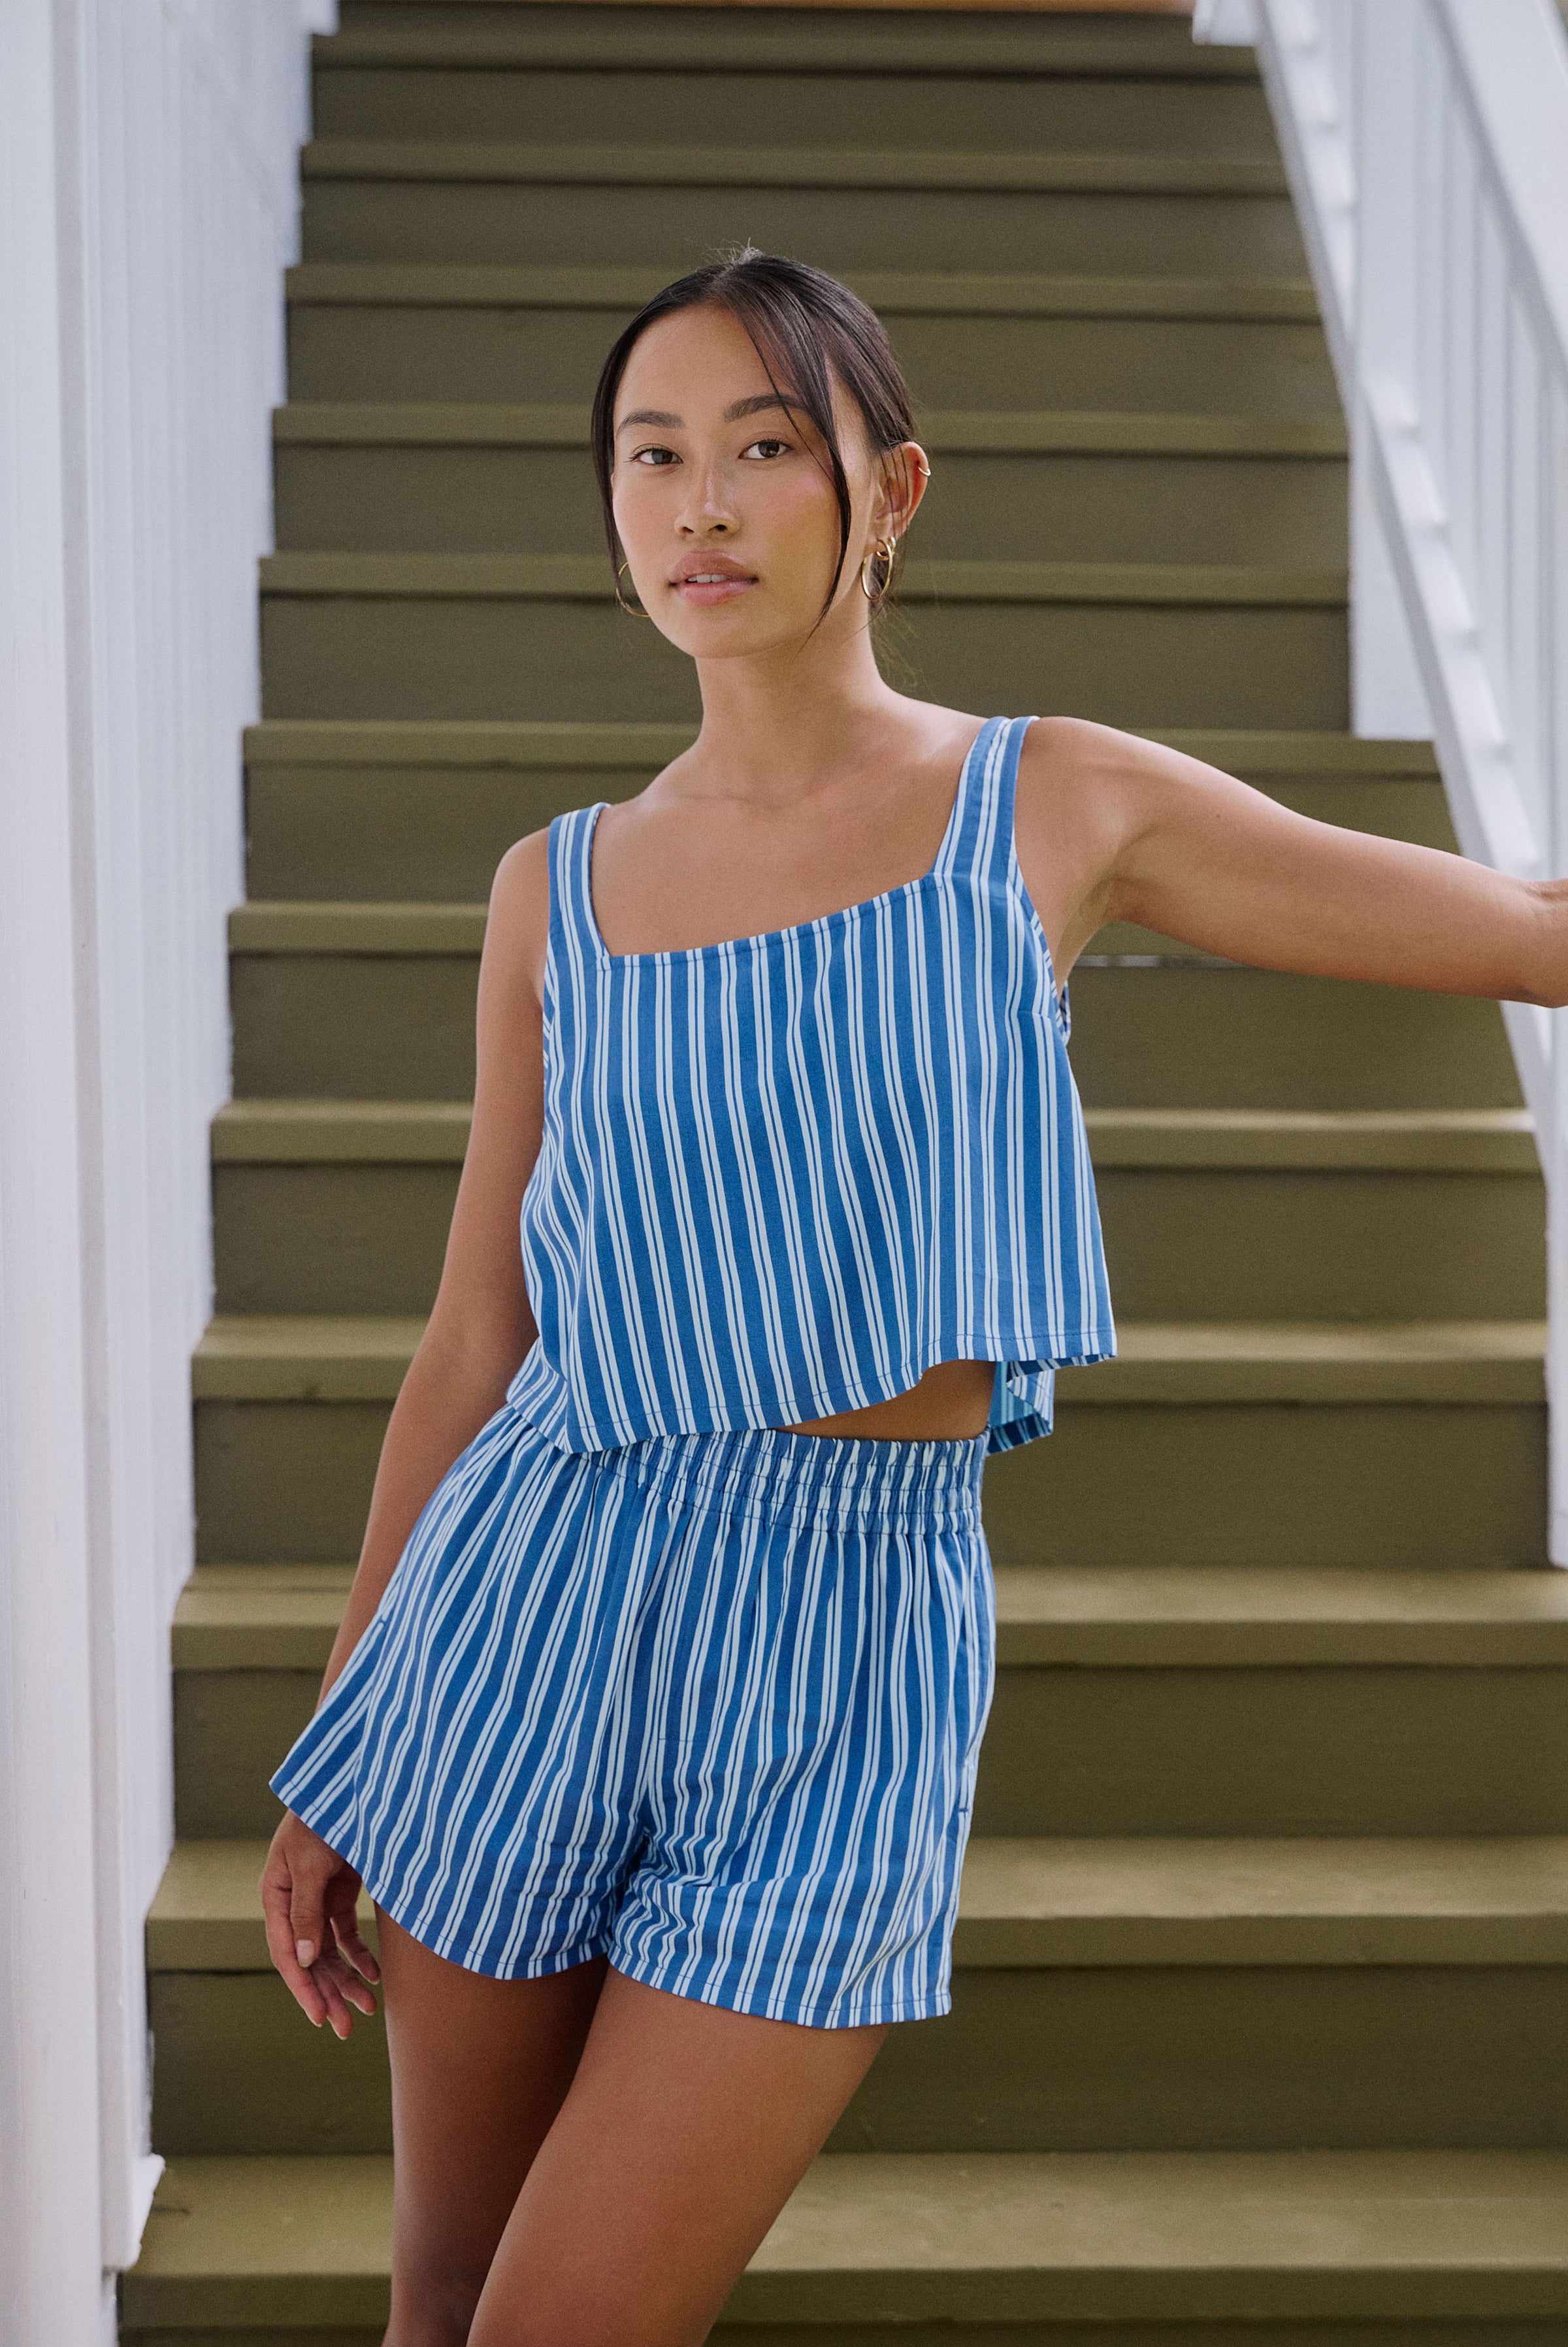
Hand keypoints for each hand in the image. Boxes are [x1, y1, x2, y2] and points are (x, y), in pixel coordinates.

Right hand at [260, 1811, 380, 2037]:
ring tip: (369, 2008)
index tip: (319, 2017)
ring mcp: (316, 1900)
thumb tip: (306, 1960)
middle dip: (328, 1994)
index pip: (287, 1953)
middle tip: (347, 2028)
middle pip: (309, 1960)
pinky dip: (360, 1954)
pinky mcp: (338, 1893)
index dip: (303, 1987)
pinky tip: (376, 1974)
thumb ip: (306, 1910)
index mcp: (276, 1896)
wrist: (347, 1786)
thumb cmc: (322, 1818)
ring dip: (347, 1979)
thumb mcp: (311, 1862)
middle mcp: (293, 1904)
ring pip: (329, 1952)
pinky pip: (346, 1934)